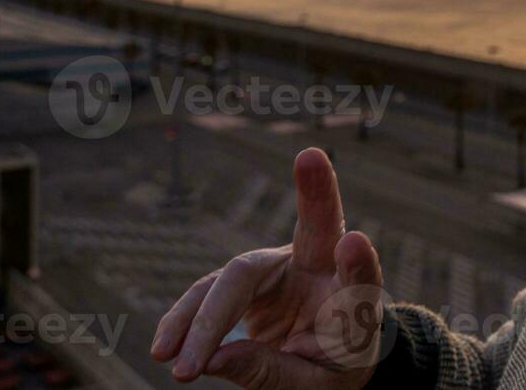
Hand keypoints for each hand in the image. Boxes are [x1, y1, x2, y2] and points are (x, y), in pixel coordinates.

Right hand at [151, 148, 387, 388]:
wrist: (325, 362)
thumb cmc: (333, 369)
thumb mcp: (316, 387)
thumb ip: (273, 372)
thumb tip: (213, 360)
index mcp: (351, 297)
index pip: (360, 276)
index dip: (358, 260)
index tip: (354, 242)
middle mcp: (322, 267)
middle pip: (317, 228)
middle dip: (316, 190)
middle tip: (311, 157)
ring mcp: (281, 268)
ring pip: (239, 275)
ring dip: (205, 318)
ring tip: (181, 365)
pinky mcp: (245, 281)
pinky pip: (208, 294)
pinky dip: (185, 320)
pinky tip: (165, 346)